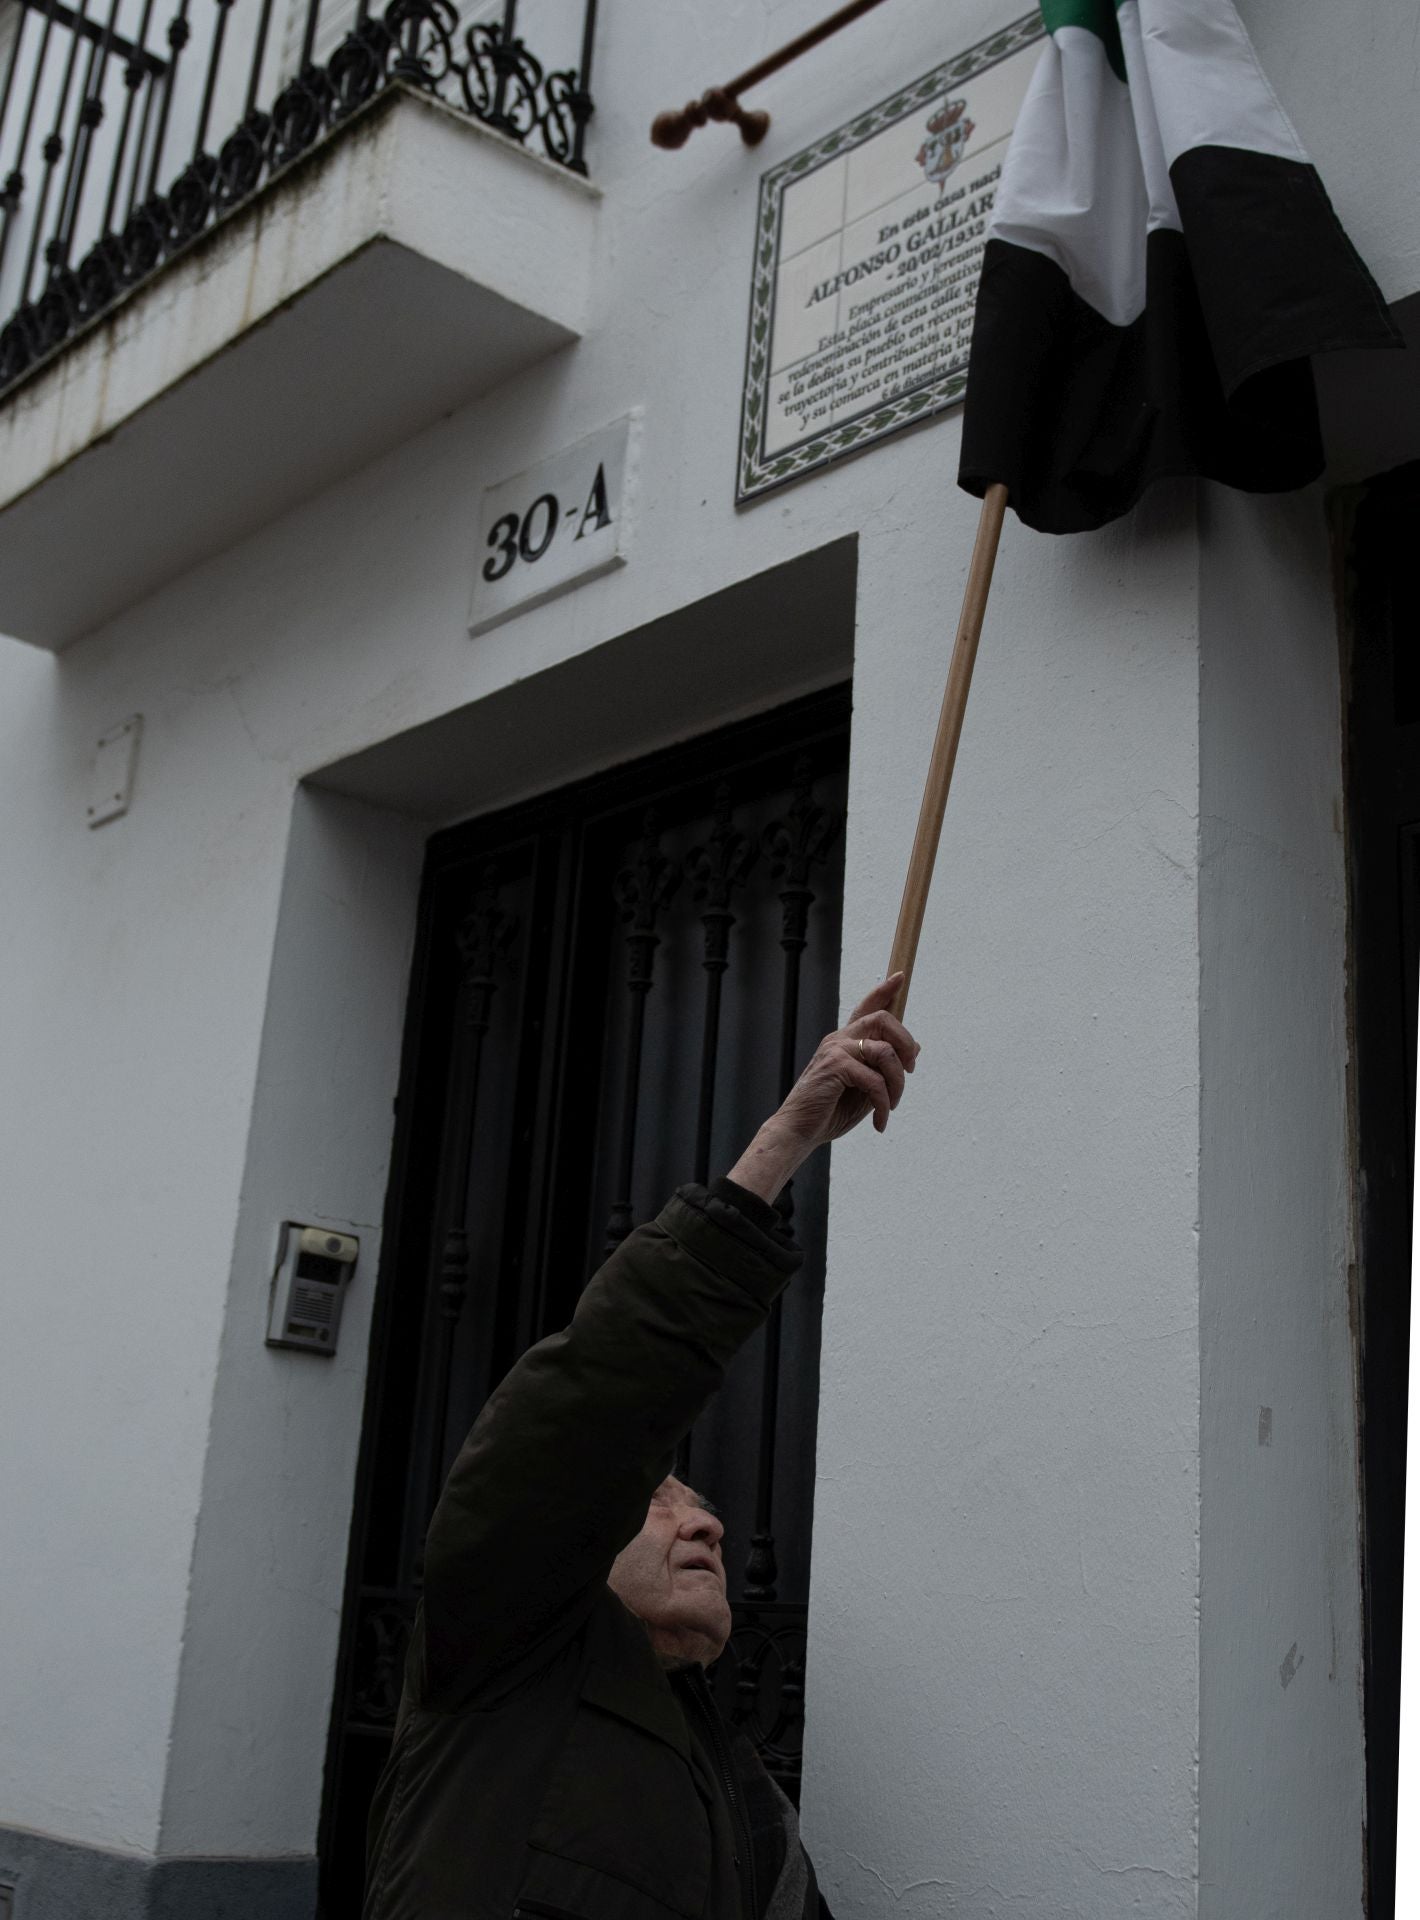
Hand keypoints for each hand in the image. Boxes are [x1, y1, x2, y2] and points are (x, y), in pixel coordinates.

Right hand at [725, 975, 920, 1201]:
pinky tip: (880, 1121)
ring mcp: (836, 1051)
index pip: (865, 1009)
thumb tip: (914, 1050)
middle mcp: (839, 1040)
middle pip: (883, 1019)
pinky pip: (875, 1080)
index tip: (900, 976)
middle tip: (910, 1070)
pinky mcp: (835, 1067)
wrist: (798, 1131)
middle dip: (906, 1042)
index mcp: (843, 1042)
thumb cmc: (829, 1111)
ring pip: (885, 1051)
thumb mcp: (864, 1088)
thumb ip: (884, 1068)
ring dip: (898, 1083)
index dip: (884, 991)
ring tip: (892, 1106)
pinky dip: (884, 1104)